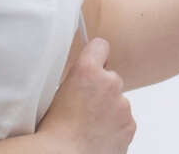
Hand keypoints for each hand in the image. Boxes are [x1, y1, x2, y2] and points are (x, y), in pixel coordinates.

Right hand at [37, 38, 134, 153]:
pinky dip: (113, 125)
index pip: (100, 45)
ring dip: (107, 107)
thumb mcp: (51, 94)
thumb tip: (76, 76)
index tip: (92, 60)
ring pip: (117, 100)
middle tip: (81, 104)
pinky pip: (123, 119)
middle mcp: (110, 83)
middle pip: (109, 76)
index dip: (95, 53)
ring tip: (86, 124)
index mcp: (87, 71)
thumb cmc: (49, 130)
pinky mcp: (130, 124)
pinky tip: (95, 134)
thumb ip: (72, 78)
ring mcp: (123, 104)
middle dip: (99, 87)